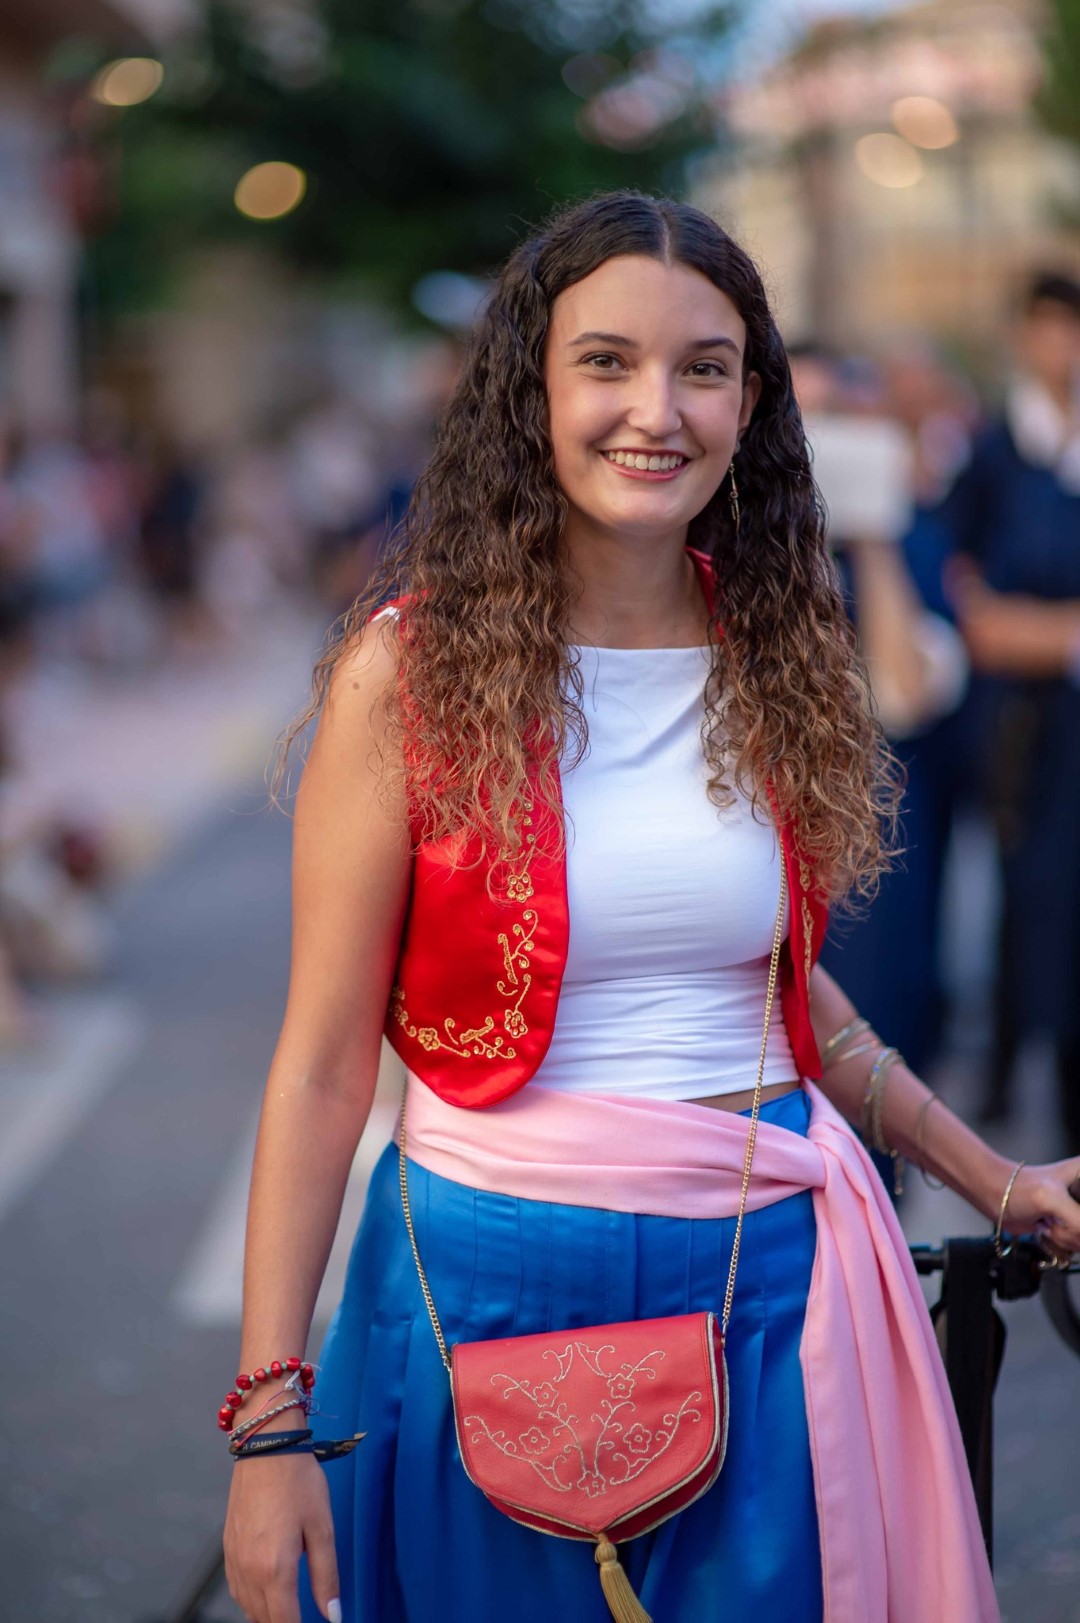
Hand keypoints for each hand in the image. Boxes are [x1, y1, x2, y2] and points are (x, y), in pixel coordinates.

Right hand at [224, 1451, 339, 1622]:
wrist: (266, 1446)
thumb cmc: (299, 1482)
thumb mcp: (322, 1528)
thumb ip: (326, 1577)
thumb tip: (334, 1617)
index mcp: (274, 1570)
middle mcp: (249, 1572)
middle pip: (265, 1620)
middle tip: (304, 1617)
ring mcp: (234, 1561)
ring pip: (248, 1609)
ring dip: (268, 1616)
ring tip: (289, 1611)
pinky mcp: (227, 1549)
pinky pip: (237, 1591)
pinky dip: (252, 1602)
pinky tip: (267, 1595)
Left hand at [1000, 1160, 1079, 1264]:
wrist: (995, 1197)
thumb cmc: (1019, 1188)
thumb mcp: (1054, 1200)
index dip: (1078, 1222)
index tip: (1066, 1219)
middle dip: (1073, 1232)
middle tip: (1053, 1219)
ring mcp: (1077, 1213)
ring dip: (1062, 1239)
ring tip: (1046, 1222)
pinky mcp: (1069, 1227)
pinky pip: (1073, 1248)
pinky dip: (1057, 1245)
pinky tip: (1044, 1229)